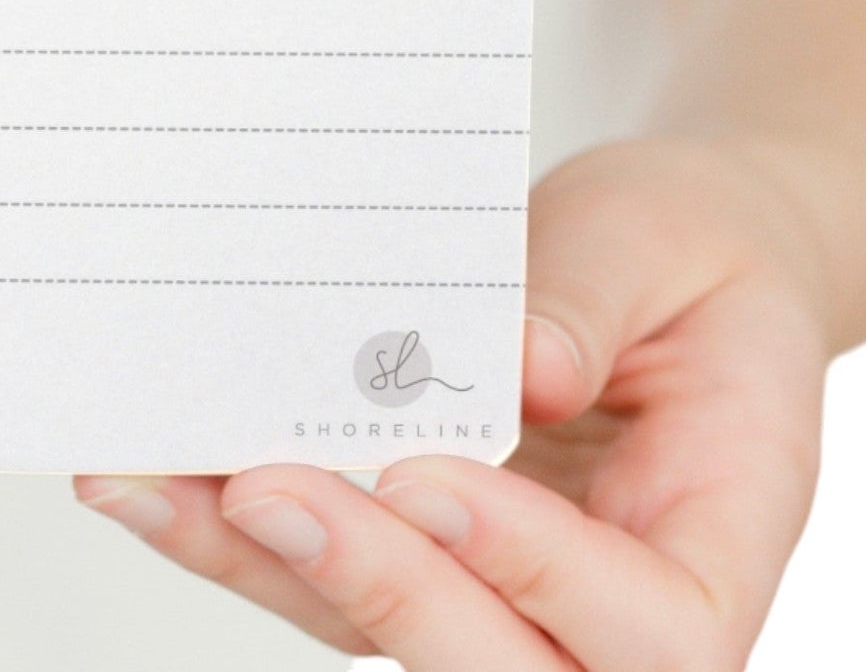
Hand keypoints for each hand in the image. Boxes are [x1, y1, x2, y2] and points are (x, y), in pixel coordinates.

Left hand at [74, 136, 834, 666]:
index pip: (648, 624)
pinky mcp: (426, 559)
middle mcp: (615, 600)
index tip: (431, 479)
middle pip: (501, 664)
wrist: (676, 259)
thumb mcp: (660, 236)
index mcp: (716, 538)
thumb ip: (594, 297)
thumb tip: (519, 370)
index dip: (537, 571)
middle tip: (258, 488)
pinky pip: (334, 576)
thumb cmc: (688, 251)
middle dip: (375, 586)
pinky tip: (155, 477)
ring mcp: (509, 591)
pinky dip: (239, 535)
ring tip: (148, 483)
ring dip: (262, 567)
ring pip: (383, 634)